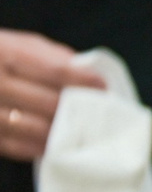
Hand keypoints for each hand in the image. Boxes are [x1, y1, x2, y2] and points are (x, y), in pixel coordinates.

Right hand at [0, 29, 105, 162]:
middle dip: (76, 112)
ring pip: (30, 127)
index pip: (52, 69)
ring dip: (59, 134)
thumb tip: (87, 71)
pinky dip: (35, 148)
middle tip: (99, 118)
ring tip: (81, 136)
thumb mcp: (14, 43)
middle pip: (46, 102)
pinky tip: (51, 147)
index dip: (81, 80)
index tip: (103, 87)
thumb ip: (49, 56)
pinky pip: (11, 144)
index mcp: (2, 52)